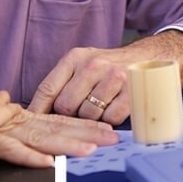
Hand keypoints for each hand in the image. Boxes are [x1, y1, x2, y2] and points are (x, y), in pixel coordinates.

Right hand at [0, 110, 118, 167]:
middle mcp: (16, 120)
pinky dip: (30, 156)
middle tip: (113, 137)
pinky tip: (49, 162)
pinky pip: (12, 150)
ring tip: (92, 149)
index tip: (104, 128)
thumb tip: (5, 99)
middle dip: (87, 132)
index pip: (56, 120)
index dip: (81, 123)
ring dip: (68, 143)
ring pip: (42, 137)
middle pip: (58, 126)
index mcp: (18, 116)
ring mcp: (3, 129)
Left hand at [28, 31, 182, 124]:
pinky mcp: (132, 93)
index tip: (32, 124)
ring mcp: (114, 78)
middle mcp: (93, 65)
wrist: (150, 59)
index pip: (47, 88)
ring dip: (92, 119)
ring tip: (100, 107)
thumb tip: (38, 112)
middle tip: (81, 111)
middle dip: (70, 115)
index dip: (38, 110)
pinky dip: (110, 121)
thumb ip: (63, 83)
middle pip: (66, 106)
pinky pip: (110, 119)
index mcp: (75, 58)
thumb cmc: (109, 67)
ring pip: (87, 115)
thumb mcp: (83, 65)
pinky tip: (115, 109)